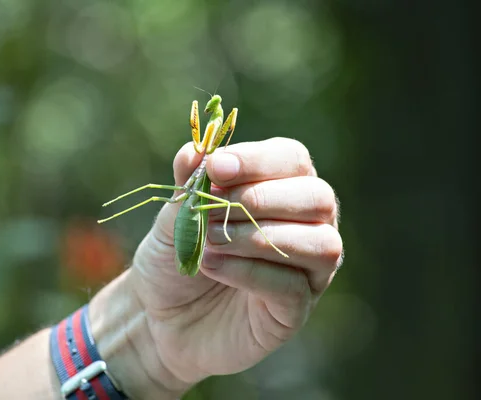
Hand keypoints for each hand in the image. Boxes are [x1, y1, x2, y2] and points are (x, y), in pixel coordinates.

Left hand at [127, 137, 341, 387]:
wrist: (159, 319)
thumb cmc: (173, 259)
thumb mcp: (173, 217)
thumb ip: (188, 184)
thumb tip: (195, 149)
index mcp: (279, 192)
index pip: (292, 160)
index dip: (258, 160)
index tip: (217, 168)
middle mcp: (305, 228)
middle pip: (319, 198)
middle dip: (263, 198)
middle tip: (214, 207)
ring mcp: (306, 272)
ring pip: (321, 244)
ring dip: (259, 236)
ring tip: (211, 240)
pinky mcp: (294, 311)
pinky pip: (292, 287)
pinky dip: (250, 271)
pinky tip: (211, 265)